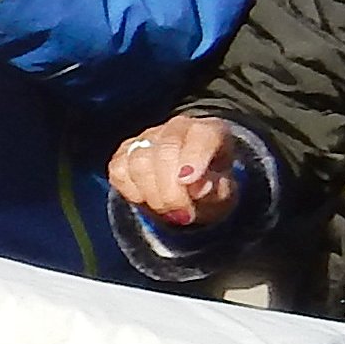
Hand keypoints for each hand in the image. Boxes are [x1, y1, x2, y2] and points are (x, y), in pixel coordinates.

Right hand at [107, 114, 249, 226]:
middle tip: (182, 215)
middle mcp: (177, 128)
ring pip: (139, 161)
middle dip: (170, 189)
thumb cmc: (211, 188)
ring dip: (152, 194)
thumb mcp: (225, 195)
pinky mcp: (123, 152)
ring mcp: (147, 138)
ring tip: (167, 210)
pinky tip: (148, 200)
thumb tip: (199, 188)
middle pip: (165, 150)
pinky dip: (132, 192)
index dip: (194, 156)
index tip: (188, 182)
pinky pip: (120, 171)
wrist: (191, 189)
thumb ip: (216, 190)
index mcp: (210, 131)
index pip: (202, 135)